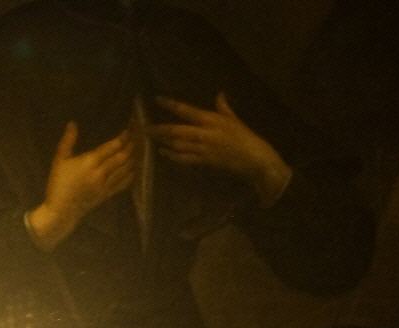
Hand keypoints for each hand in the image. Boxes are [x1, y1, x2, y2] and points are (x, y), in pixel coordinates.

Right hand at [26, 121, 136, 250]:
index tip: (128, 129)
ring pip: (125, 169)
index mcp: (89, 162)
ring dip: (133, 158)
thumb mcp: (59, 160)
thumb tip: (73, 123)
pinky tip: (133, 168)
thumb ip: (67, 141)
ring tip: (137, 149)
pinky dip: (131, 174)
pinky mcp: (108, 194)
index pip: (111, 147)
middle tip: (136, 137)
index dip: (122, 137)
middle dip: (131, 145)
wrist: (61, 210)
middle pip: (122, 156)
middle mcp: (101, 173)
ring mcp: (106, 185)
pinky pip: (124, 183)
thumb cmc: (58, 184)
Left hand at [150, 93, 290, 204]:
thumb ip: (223, 107)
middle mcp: (204, 133)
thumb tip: (219, 94)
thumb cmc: (246, 138)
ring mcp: (203, 149)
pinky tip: (163, 152)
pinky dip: (172, 156)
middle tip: (144, 127)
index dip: (170, 104)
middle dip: (159, 128)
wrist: (255, 159)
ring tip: (150, 138)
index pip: (186, 110)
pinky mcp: (204, 162)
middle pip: (176, 130)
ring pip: (177, 144)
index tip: (157, 99)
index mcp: (211, 120)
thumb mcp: (235, 120)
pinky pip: (184, 158)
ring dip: (163, 142)